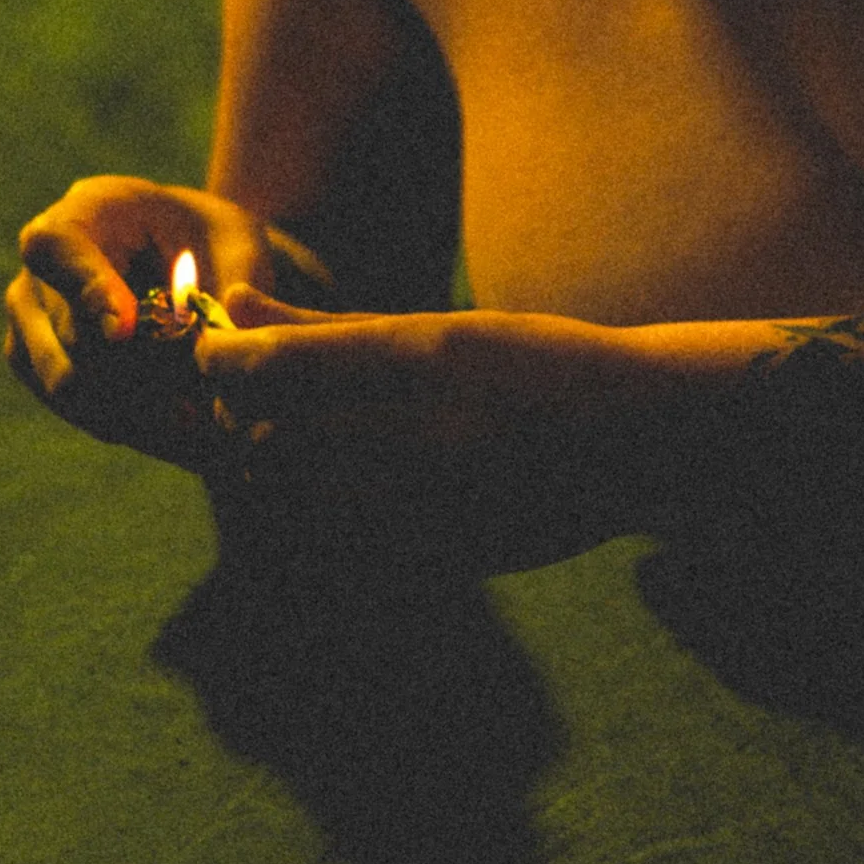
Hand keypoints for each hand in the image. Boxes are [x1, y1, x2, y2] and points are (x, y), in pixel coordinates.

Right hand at [4, 175, 336, 465]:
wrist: (176, 257)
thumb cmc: (206, 239)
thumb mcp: (236, 241)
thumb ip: (237, 277)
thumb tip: (229, 328)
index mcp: (85, 212)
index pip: (60, 247)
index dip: (88, 291)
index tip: (124, 332)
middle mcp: (39, 267)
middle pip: (68, 332)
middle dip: (135, 375)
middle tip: (196, 409)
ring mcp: (26, 320)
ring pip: (67, 382)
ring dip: (134, 409)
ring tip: (195, 422)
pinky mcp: (35, 365)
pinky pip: (74, 407)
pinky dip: (127, 423)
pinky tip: (175, 427)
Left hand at [189, 305, 657, 569]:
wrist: (643, 440)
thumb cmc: (538, 365)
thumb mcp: (439, 330)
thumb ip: (326, 327)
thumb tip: (233, 306)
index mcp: (415, 359)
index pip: (264, 366)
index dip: (219, 363)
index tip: (220, 358)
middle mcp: (416, 432)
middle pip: (259, 439)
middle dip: (236, 421)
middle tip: (247, 403)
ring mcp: (427, 504)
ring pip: (288, 499)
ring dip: (270, 471)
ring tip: (294, 443)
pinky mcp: (434, 557)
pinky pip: (333, 544)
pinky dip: (313, 517)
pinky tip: (345, 492)